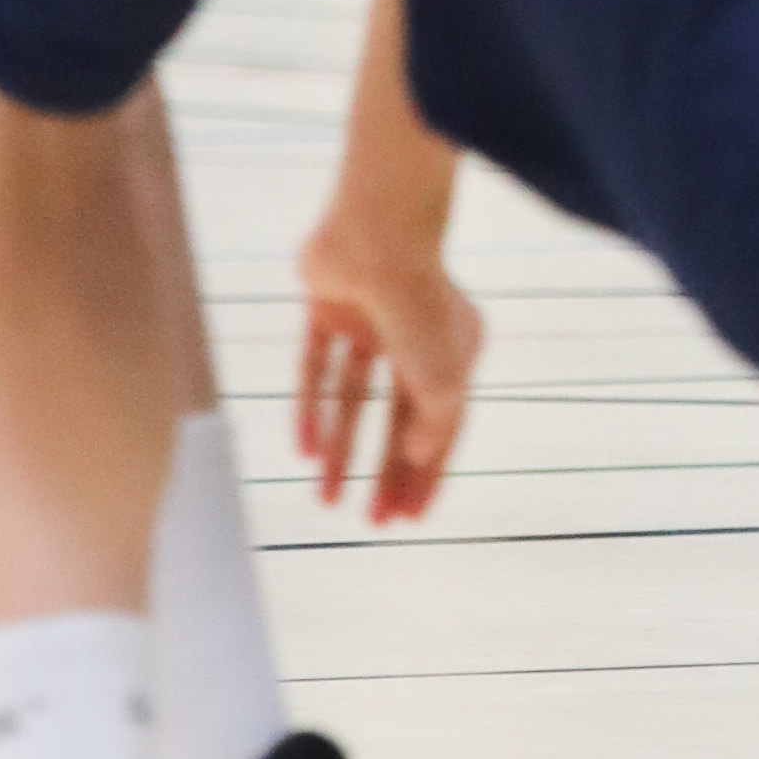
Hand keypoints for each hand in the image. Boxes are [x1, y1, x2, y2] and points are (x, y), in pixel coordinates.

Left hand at [294, 185, 482, 526]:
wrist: (377, 237)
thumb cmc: (421, 306)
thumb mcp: (444, 378)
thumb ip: (436, 423)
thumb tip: (418, 454)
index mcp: (455, 348)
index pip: (442, 423)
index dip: (428, 473)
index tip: (413, 519)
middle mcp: (413, 336)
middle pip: (396, 418)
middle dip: (385, 472)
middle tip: (373, 521)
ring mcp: (368, 322)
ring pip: (352, 399)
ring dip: (341, 451)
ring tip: (326, 502)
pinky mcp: (325, 310)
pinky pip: (314, 368)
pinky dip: (308, 409)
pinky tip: (303, 451)